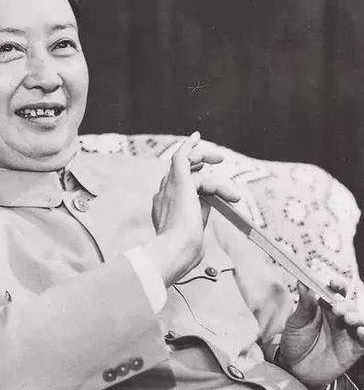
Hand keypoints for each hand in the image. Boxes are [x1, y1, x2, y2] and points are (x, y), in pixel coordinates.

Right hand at [145, 132, 240, 286]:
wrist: (177, 249)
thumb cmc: (184, 252)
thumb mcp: (192, 238)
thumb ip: (197, 225)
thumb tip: (207, 219)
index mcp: (162, 211)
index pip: (174, 190)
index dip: (188, 182)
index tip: (199, 183)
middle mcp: (162, 196)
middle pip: (178, 173)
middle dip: (197, 166)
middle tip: (215, 162)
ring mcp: (168, 188)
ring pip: (188, 168)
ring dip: (210, 171)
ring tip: (228, 181)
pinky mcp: (179, 181)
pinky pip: (182, 157)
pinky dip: (189, 146)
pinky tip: (196, 137)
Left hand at [278, 279, 363, 388]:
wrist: (294, 369)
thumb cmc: (294, 342)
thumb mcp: (296, 322)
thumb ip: (303, 304)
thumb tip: (302, 282)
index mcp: (325, 307)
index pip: (335, 291)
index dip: (337, 285)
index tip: (334, 284)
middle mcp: (339, 317)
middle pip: (350, 305)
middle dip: (346, 305)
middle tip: (337, 309)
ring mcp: (347, 333)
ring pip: (360, 320)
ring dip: (358, 317)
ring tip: (349, 319)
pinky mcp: (354, 349)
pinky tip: (361, 331)